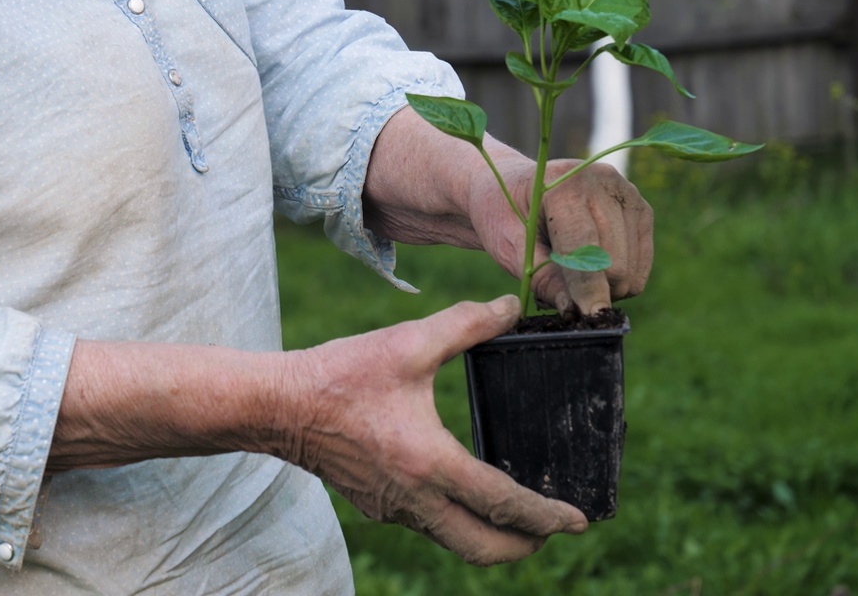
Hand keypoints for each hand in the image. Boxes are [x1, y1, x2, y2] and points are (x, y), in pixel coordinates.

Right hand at [278, 296, 588, 565]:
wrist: (277, 406)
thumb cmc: (340, 375)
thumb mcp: (407, 343)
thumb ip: (465, 324)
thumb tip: (509, 309)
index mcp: (430, 463)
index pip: (503, 504)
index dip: (547, 516)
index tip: (580, 519)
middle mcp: (415, 498)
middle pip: (485, 547)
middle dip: (527, 544)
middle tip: (555, 527)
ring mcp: (394, 508)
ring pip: (456, 541)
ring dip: (494, 536)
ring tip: (519, 515)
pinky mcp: (377, 505)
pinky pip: (431, 526)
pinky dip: (461, 522)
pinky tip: (466, 492)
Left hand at [468, 150, 653, 313]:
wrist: (515, 186)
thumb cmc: (505, 215)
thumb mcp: (509, 247)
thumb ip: (542, 278)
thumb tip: (574, 309)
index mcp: (566, 186)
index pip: (585, 248)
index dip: (588, 288)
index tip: (590, 316)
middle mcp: (605, 183)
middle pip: (616, 264)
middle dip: (591, 290)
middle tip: (559, 287)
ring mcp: (629, 195)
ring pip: (631, 270)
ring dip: (604, 286)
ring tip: (571, 273)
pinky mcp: (642, 210)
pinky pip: (641, 266)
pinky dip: (619, 279)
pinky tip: (592, 266)